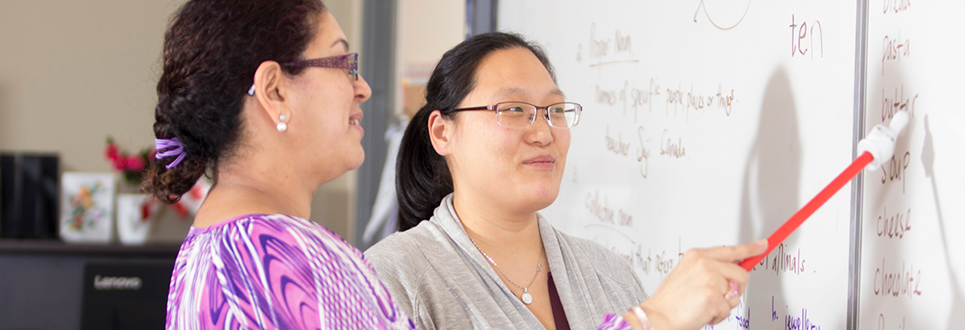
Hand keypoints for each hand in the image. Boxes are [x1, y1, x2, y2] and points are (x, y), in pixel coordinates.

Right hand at [638, 239, 766, 329]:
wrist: (658, 317)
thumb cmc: (670, 301)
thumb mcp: (687, 276)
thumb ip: (710, 271)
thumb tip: (732, 276)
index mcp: (697, 256)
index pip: (731, 250)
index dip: (751, 248)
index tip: (763, 244)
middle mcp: (705, 264)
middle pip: (740, 274)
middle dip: (735, 289)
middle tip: (718, 298)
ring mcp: (710, 279)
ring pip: (735, 294)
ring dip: (723, 305)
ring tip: (703, 306)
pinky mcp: (713, 297)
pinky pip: (728, 309)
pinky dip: (717, 316)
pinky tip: (702, 313)